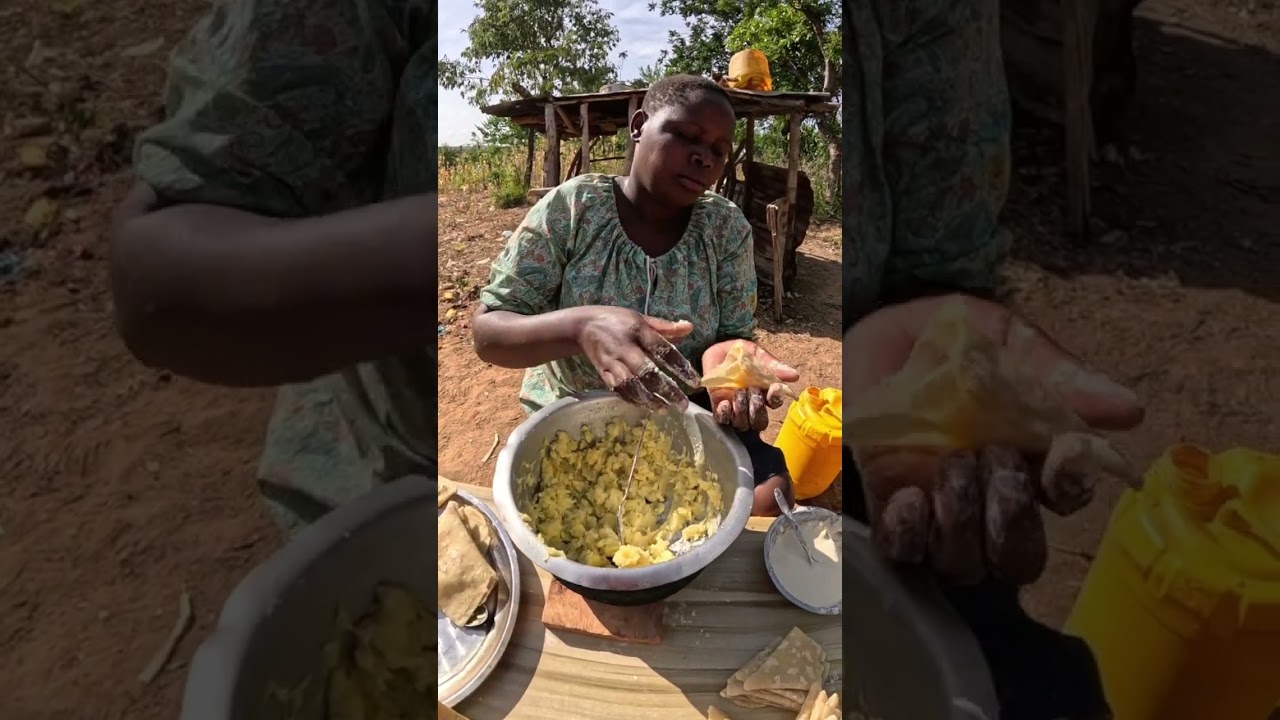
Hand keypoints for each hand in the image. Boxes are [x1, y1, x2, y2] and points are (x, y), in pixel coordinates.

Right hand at [576, 307, 701, 409]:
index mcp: (638, 331)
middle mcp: (625, 349)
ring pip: (632, 385)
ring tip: (665, 408)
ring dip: (649, 399)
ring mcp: (612, 363)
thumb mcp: (640, 318)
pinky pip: (619, 390)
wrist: (582, 327)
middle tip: (682, 405)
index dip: (680, 367)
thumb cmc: (616, 321)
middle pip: (647, 372)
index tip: (695, 382)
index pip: (663, 350)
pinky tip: (646, 405)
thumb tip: (690, 328)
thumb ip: (665, 326)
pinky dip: (633, 399)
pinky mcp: (603, 374)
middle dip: (666, 390)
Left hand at [701, 339, 799, 430]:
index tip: (773, 388)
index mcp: (764, 391)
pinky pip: (723, 421)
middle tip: (752, 391)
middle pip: (760, 421)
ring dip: (742, 411)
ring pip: (743, 424)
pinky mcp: (719, 409)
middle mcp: (751, 404)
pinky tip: (725, 403)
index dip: (776, 399)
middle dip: (757, 409)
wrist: (715, 352)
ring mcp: (734, 409)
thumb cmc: (737, 354)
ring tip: (738, 393)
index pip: (774, 403)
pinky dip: (725, 415)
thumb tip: (795, 375)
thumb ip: (772, 364)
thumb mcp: (755, 353)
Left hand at [845, 295, 1142, 584]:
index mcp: (1028, 457)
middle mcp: (987, 498)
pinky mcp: (887, 512)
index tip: (1065, 452)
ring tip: (951, 467)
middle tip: (996, 460)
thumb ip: (1054, 372)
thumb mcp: (1000, 337)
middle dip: (1014, 518)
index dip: (1072, 484)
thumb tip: (1130, 410)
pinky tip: (911, 498)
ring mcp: (936, 511)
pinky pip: (904, 553)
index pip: (1066, 496)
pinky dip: (911, 535)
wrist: (870, 336)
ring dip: (964, 522)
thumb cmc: (943, 341)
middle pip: (1020, 556)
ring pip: (966, 563)